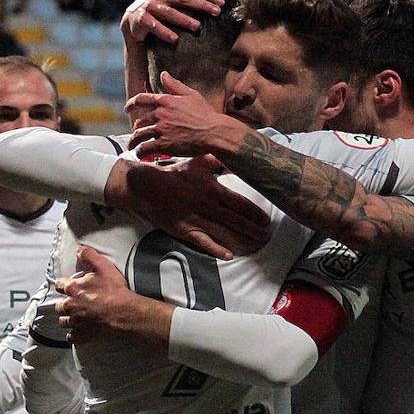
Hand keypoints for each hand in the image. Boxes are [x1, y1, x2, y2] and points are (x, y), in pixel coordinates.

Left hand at [55, 247, 172, 347]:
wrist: (125, 312)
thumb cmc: (115, 290)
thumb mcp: (104, 267)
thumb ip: (89, 255)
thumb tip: (79, 249)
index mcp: (73, 289)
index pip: (59, 285)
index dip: (64, 285)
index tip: (68, 286)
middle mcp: (70, 306)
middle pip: (59, 306)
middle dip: (64, 304)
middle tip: (73, 303)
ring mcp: (76, 321)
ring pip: (63, 322)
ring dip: (68, 319)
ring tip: (76, 317)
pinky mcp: (82, 334)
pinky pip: (71, 337)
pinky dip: (74, 334)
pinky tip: (79, 331)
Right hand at [104, 155, 269, 258]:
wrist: (146, 186)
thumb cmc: (174, 174)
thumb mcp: (196, 162)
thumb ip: (215, 162)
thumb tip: (230, 157)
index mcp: (212, 188)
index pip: (239, 203)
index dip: (254, 213)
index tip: (267, 220)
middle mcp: (207, 205)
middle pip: (236, 219)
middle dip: (253, 228)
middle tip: (268, 236)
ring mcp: (196, 218)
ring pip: (223, 231)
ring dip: (241, 239)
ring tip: (256, 245)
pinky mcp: (184, 230)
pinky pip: (202, 241)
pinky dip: (215, 249)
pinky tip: (228, 256)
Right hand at [120, 0, 223, 43]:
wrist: (133, 19)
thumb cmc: (158, 7)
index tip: (222, 3)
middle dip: (201, 5)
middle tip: (216, 13)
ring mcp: (150, 6)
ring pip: (169, 13)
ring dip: (184, 20)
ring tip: (197, 27)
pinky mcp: (141, 19)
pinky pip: (154, 26)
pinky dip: (164, 32)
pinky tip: (175, 39)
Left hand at [127, 72, 238, 154]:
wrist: (213, 132)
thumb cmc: (205, 114)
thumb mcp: (191, 94)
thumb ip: (175, 85)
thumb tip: (163, 74)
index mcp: (165, 100)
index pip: (141, 99)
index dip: (131, 104)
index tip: (127, 108)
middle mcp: (160, 114)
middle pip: (139, 120)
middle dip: (137, 127)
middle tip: (137, 133)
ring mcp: (160, 129)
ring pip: (139, 135)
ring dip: (133, 141)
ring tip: (133, 146)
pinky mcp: (163, 144)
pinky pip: (145, 148)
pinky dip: (140, 151)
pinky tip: (140, 154)